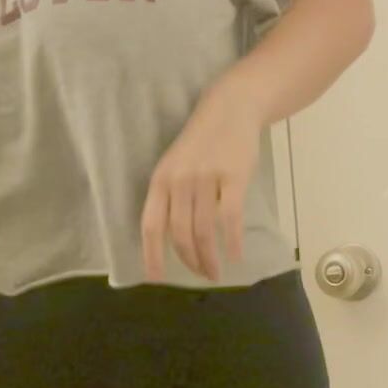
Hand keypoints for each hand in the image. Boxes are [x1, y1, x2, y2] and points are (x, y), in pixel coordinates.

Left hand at [139, 86, 261, 283]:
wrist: (230, 109)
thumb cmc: (200, 143)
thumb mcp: (175, 167)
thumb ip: (170, 198)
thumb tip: (170, 240)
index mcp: (160, 181)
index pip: (151, 225)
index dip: (151, 254)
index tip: (156, 278)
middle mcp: (179, 181)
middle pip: (180, 234)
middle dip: (190, 261)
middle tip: (202, 275)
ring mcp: (206, 178)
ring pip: (204, 231)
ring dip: (209, 258)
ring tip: (216, 272)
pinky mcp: (233, 176)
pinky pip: (230, 218)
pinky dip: (232, 242)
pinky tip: (235, 255)